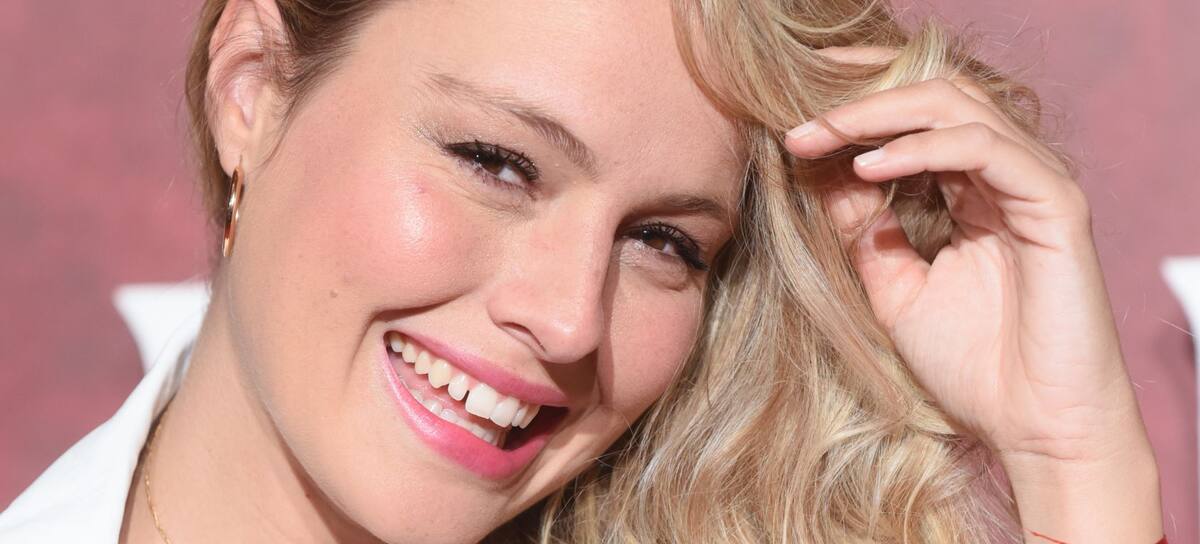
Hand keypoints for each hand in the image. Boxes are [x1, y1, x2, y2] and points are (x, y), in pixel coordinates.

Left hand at [784, 50, 1161, 542]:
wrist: (1033, 429)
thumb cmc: (974, 366)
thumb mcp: (895, 289)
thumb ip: (866, 232)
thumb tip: (824, 179)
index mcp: (975, 192)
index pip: (917, 124)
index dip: (855, 121)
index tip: (793, 137)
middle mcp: (1009, 178)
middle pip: (936, 99)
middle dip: (862, 107)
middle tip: (802, 128)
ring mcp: (1036, 186)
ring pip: (960, 109)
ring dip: (883, 117)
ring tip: (825, 136)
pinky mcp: (1056, 206)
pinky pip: (986, 150)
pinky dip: (924, 149)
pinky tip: (871, 167)